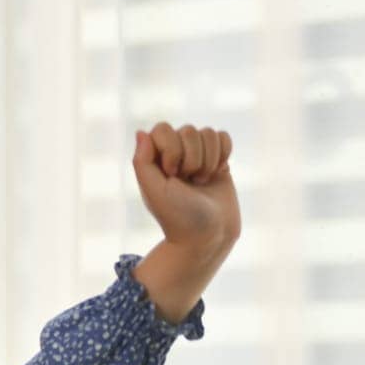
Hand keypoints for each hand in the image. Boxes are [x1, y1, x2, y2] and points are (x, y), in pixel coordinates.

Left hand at [132, 122, 240, 256]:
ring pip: (207, 132)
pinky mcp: (218, 159)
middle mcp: (174, 153)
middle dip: (192, 158)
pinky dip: (223, 154)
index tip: (172, 174)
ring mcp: (197, 155)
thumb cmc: (178, 216)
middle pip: (188, 130)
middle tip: (188, 182)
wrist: (210, 235)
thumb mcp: (155, 191)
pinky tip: (217, 174)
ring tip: (201, 182)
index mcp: (153, 159)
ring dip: (208, 160)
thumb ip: (142, 161)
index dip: (171, 149)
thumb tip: (141, 131)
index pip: (162, 129)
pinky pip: (223, 137)